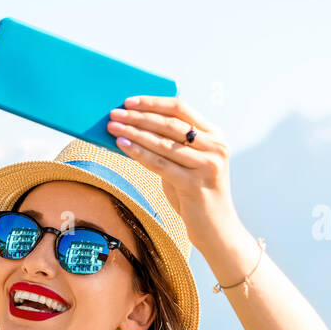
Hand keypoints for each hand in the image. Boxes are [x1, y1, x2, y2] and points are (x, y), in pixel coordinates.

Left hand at [106, 96, 240, 244]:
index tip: (129, 101)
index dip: (153, 103)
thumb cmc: (195, 193)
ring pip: (162, 143)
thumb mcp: (187, 164)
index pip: (181, 108)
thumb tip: (134, 128)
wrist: (217, 228)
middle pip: (169, 124)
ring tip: (113, 127)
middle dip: (138, 117)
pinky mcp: (194, 184)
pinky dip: (139, 153)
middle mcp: (215, 147)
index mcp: (215, 135)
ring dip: (134, 133)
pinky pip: (160, 164)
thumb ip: (170, 145)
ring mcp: (207, 165)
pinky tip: (122, 145)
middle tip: (115, 113)